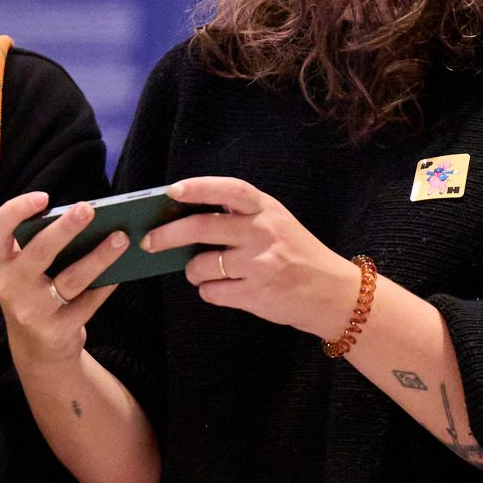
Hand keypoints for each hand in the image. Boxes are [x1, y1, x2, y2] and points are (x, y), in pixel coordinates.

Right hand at [0, 191, 126, 368]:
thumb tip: (81, 216)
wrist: (37, 350)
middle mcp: (11, 287)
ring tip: (121, 237)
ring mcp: (33, 311)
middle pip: (39, 253)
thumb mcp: (23, 271)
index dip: (15, 211)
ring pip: (72, 278)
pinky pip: (89, 302)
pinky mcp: (57, 330)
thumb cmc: (34, 294)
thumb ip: (38, 245)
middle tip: (88, 209)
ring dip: (99, 256)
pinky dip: (107, 285)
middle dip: (65, 228)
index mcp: (0, 264)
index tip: (43, 197)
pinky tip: (122, 270)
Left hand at [145, 176, 356, 340]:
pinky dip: (209, 291)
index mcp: (266, 209)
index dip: (198, 188)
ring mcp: (259, 265)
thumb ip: (239, 217)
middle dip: (166, 235)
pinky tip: (222, 289)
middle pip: (201, 228)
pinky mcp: (256, 294)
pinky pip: (211, 292)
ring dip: (192, 272)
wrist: (333, 293)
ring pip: (200, 266)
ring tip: (202, 272)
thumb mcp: (276, 222)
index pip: (229, 190)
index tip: (172, 191)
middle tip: (149, 241)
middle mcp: (262, 232)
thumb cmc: (297, 254)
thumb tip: (183, 219)